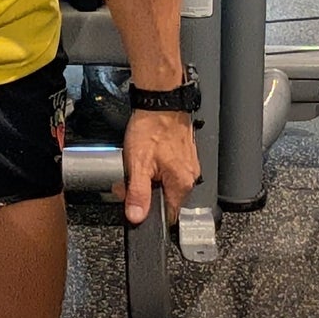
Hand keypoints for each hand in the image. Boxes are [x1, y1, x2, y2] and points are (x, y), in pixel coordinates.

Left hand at [119, 109, 199, 226]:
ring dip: (149, 178)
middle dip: (145, 192)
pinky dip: (156, 167)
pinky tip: (147, 155)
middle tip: (129, 179)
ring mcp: (187, 164)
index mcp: (181, 184)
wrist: (160, 101)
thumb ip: (138, 193)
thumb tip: (136, 216)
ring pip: (165, 183)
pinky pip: (168, 169)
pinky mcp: (183, 154)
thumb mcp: (138, 164)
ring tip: (138, 163)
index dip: (149, 212)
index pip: (168, 214)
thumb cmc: (151, 128)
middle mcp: (189, 176)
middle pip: (164, 197)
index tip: (135, 202)